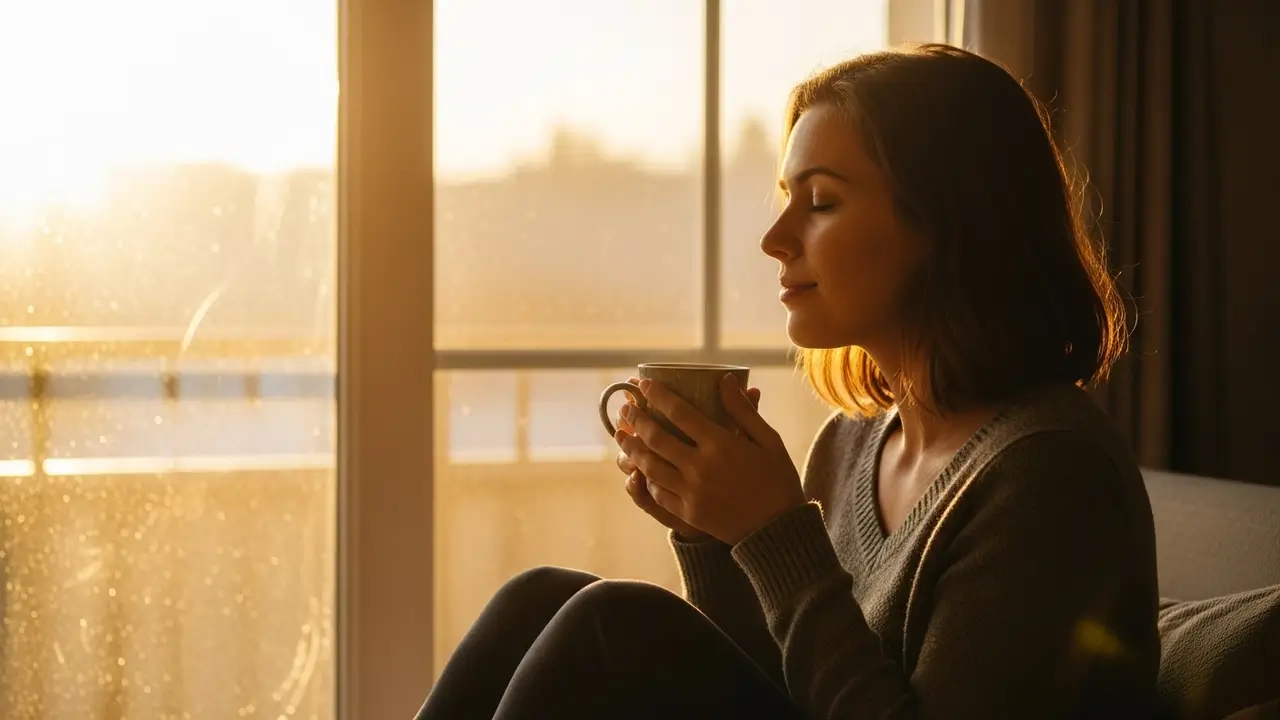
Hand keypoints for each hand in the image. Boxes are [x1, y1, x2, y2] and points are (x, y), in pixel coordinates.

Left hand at [615, 374, 804, 544]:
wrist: (778, 530)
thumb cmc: (778, 480)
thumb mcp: (769, 440)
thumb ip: (743, 410)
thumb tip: (724, 380)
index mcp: (721, 444)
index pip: (679, 413)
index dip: (658, 396)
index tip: (643, 385)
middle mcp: (700, 466)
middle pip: (656, 438)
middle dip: (636, 420)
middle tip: (625, 409)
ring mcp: (691, 492)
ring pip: (650, 466)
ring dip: (632, 448)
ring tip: (621, 436)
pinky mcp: (688, 513)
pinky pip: (658, 493)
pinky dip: (645, 479)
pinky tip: (639, 469)